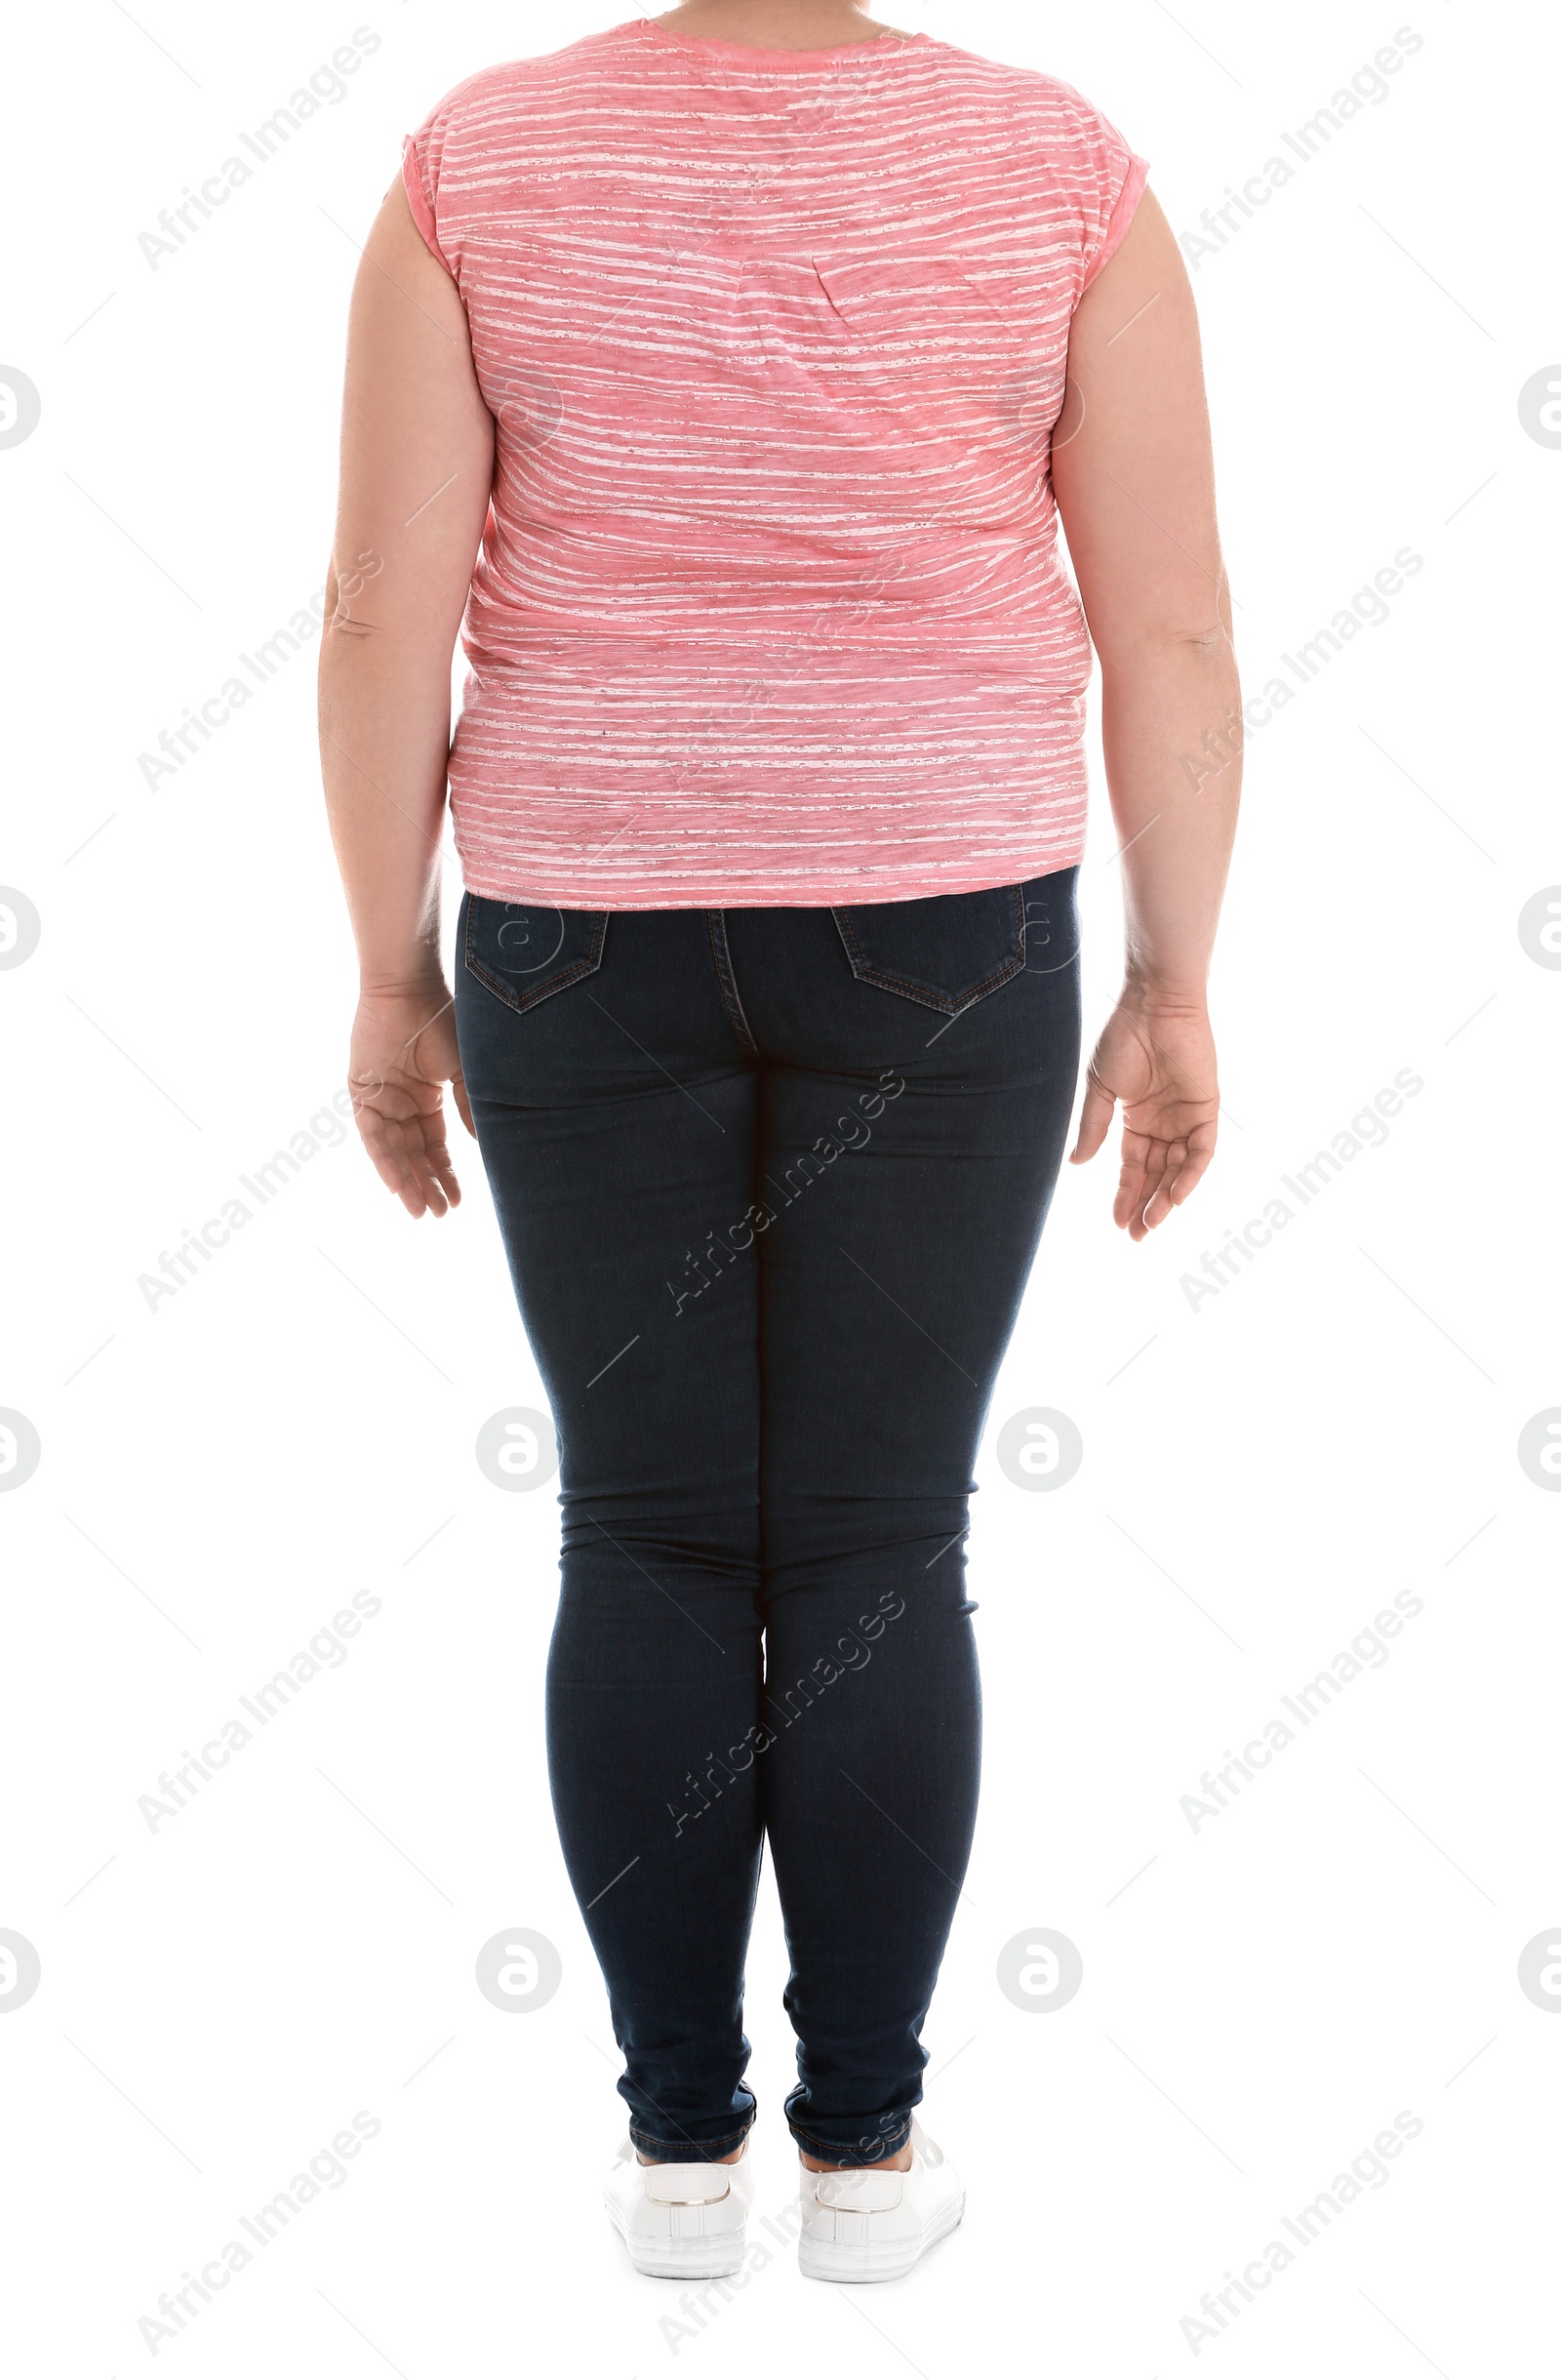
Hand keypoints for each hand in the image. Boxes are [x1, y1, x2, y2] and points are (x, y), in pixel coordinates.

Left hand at [348, 986, 474, 1217]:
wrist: (412, 990)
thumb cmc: (444, 1022)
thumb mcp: (464, 1073)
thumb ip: (470, 1109)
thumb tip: (487, 1147)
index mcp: (427, 1098)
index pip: (435, 1147)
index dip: (446, 1174)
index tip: (458, 1202)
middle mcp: (403, 1103)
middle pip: (413, 1155)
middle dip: (425, 1185)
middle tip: (438, 1215)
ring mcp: (380, 1099)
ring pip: (392, 1151)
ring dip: (405, 1181)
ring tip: (419, 1210)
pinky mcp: (361, 1093)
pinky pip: (371, 1135)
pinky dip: (384, 1161)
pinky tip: (396, 1185)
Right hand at [1069, 993, 1218, 1239]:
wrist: (1153, 1004)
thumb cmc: (1123, 1038)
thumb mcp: (1101, 1089)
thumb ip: (1092, 1127)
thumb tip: (1078, 1165)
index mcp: (1136, 1119)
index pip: (1133, 1167)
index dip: (1125, 1195)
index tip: (1116, 1223)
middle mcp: (1163, 1123)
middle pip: (1157, 1174)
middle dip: (1146, 1206)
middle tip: (1136, 1237)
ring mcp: (1186, 1118)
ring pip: (1180, 1169)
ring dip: (1167, 1198)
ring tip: (1152, 1224)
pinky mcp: (1206, 1109)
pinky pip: (1202, 1151)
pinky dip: (1191, 1175)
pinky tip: (1175, 1197)